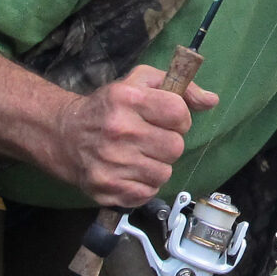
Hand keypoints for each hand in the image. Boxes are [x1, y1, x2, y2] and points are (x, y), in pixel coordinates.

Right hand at [45, 64, 218, 208]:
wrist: (65, 135)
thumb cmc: (109, 108)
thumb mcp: (140, 83)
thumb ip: (180, 88)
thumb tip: (211, 101)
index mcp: (128, 99)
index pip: (179, 113)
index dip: (179, 118)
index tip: (166, 119)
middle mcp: (119, 130)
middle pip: (175, 147)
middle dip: (168, 143)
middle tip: (150, 139)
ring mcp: (111, 162)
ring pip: (164, 173)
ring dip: (157, 166)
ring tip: (139, 155)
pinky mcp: (107, 188)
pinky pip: (148, 192)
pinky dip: (144, 184)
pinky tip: (130, 171)